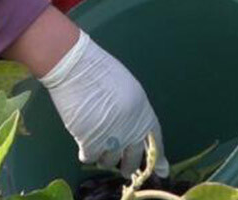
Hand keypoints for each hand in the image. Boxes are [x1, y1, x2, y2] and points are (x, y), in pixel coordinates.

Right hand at [40, 31, 169, 177]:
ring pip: (110, 160)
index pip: (155, 140)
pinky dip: (86, 153)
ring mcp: (111, 137)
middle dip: (129, 166)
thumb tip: (129, 129)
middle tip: (126, 171)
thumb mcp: (126, 88)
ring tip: (96, 148)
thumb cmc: (97, 70)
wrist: (75, 67)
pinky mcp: (91, 141)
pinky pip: (90, 157)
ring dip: (104, 157)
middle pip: (133, 157)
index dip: (159, 157)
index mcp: (142, 111)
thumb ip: (131, 111)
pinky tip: (83, 147)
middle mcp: (130, 128)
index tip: (162, 171)